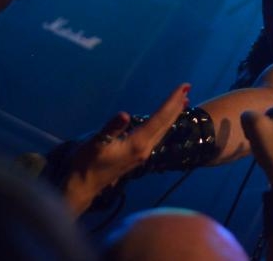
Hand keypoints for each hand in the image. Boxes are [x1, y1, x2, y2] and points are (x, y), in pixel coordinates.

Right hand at [63, 83, 189, 215]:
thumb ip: (111, 128)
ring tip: (183, 101)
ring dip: (173, 114)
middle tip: (188, 88)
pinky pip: (157, 135)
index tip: (184, 87)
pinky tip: (166, 120)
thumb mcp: (96, 143)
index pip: (159, 118)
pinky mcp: (139, 155)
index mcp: (137, 144)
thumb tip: (124, 114)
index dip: (172, 102)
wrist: (84, 186)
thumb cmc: (87, 163)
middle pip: (166, 124)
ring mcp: (143, 153)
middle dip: (177, 105)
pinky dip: (165, 123)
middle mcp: (145, 149)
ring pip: (163, 130)